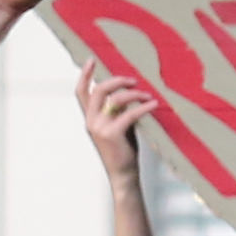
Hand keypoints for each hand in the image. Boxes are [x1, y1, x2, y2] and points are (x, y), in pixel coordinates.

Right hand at [81, 62, 156, 179]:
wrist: (123, 176)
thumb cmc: (123, 152)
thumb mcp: (119, 127)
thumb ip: (118, 111)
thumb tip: (129, 93)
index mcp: (90, 118)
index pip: (81, 92)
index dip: (85, 75)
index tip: (91, 59)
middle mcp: (91, 121)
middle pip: (99, 90)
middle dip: (117, 80)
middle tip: (133, 80)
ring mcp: (100, 128)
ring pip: (115, 99)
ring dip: (134, 94)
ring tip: (148, 95)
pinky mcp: (112, 134)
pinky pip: (130, 113)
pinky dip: (144, 107)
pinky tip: (154, 105)